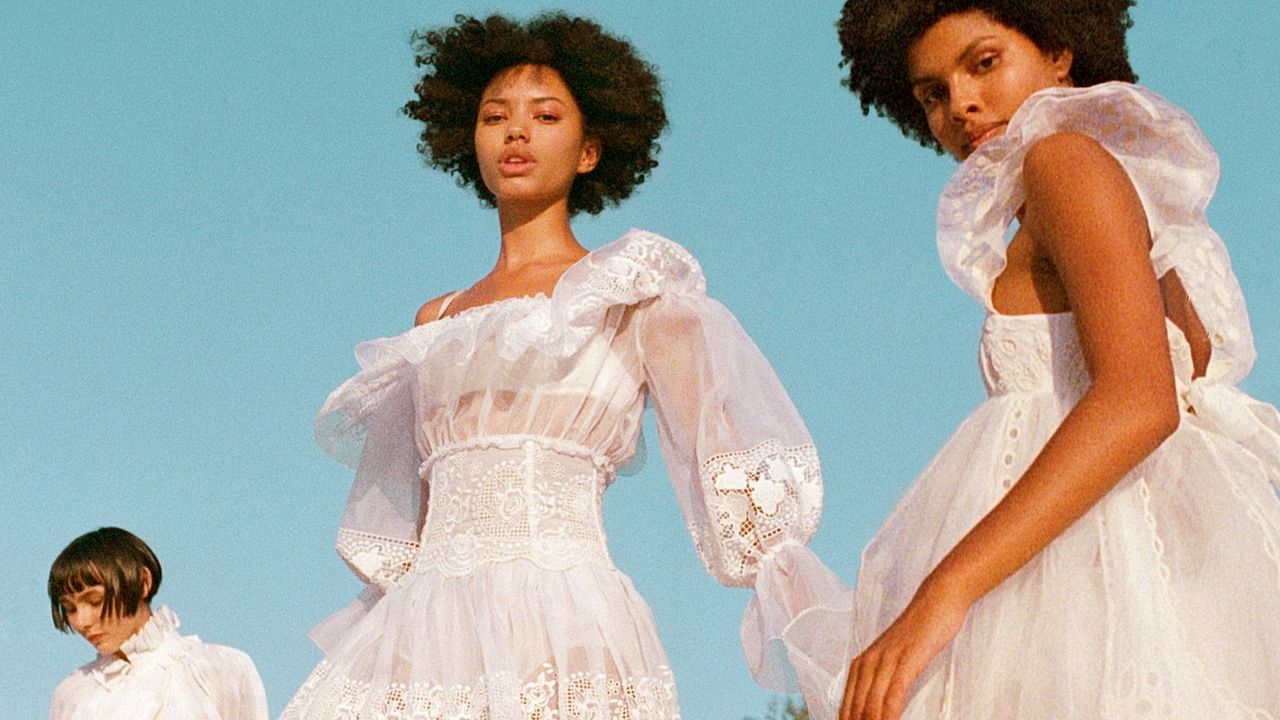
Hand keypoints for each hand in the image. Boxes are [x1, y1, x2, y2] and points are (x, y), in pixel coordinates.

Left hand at [838, 583, 968, 719]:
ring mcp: (885, 660)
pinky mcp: (905, 660)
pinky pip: (893, 694)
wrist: (937, 600)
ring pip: (871, 704)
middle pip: (855, 709)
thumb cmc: (920, 633)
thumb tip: (881, 707)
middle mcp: (868, 663)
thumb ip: (884, 680)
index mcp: (861, 664)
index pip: (847, 706)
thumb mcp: (896, 659)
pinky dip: (889, 714)